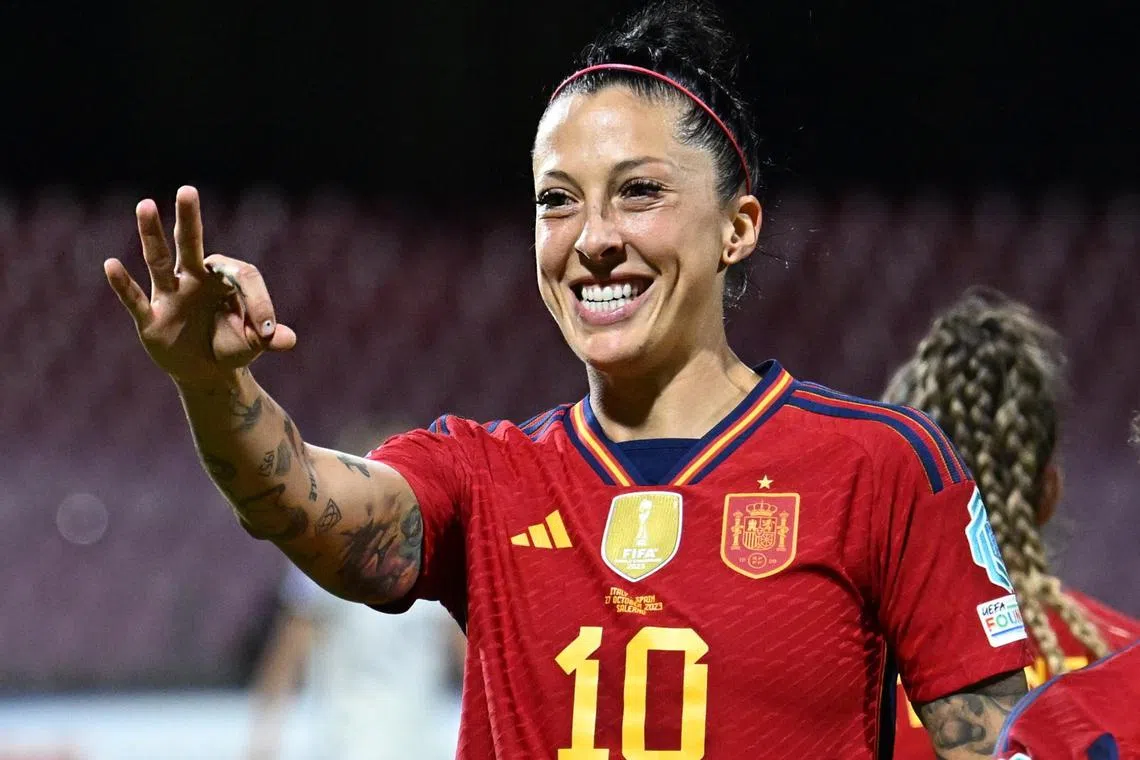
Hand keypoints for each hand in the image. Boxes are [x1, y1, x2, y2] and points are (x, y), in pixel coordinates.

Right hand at [104, 186, 296, 385]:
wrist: (206, 371)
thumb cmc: (232, 347)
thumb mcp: (255, 344)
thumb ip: (270, 339)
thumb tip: (288, 340)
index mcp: (223, 281)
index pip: (241, 275)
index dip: (258, 301)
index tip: (267, 331)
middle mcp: (194, 280)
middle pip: (190, 243)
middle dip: (189, 218)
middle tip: (188, 190)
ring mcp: (170, 296)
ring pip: (158, 260)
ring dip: (151, 235)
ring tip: (145, 204)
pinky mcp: (152, 319)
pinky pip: (135, 299)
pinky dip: (123, 285)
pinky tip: (111, 264)